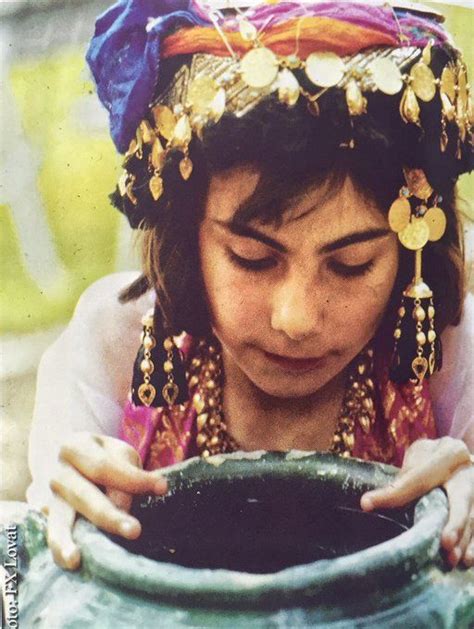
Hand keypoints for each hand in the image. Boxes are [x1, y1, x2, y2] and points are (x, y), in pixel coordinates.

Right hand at [47, 432, 166, 570]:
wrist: (70, 458)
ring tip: (75, 560)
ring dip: (67, 540)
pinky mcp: (48, 520)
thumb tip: (121, 509)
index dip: (133, 479)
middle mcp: (57, 472)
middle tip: (135, 531)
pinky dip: (61, 550)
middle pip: (84, 495)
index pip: (104, 467)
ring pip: (58, 520)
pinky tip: (71, 563)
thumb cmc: (104, 456)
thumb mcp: (118, 453)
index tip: (162, 488)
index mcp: (74, 447)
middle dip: (109, 515)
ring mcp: (49, 498)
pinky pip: (53, 536)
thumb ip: (123, 474)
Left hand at [360, 437, 472, 567]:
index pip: (418, 478)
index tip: (367, 504)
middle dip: (455, 523)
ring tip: (451, 559)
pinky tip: (468, 559)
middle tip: (445, 543)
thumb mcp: (420, 455)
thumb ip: (408, 473)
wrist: (460, 456)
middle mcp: (469, 470)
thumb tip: (386, 497)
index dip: (394, 494)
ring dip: (463, 540)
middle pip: (462, 499)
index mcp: (449, 452)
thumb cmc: (433, 457)